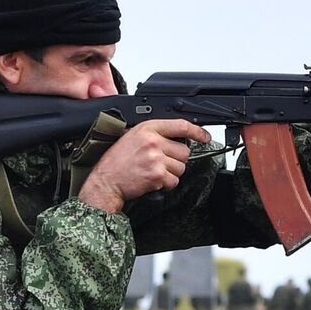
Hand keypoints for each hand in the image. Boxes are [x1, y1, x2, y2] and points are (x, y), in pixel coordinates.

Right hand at [78, 119, 211, 213]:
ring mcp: (156, 159)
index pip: (180, 125)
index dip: (197, 131)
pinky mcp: (158, 176)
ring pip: (181, 167)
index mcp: (147, 128)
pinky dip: (167, 184)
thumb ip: (153, 134)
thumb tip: (175, 137)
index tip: (204, 136)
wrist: (105, 181)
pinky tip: (153, 180)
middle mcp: (153, 142)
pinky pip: (174, 181)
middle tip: (160, 162)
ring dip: (172, 172)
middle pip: (184, 150)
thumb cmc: (116, 161)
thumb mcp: (131, 137)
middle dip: (176, 159)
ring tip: (154, 171)